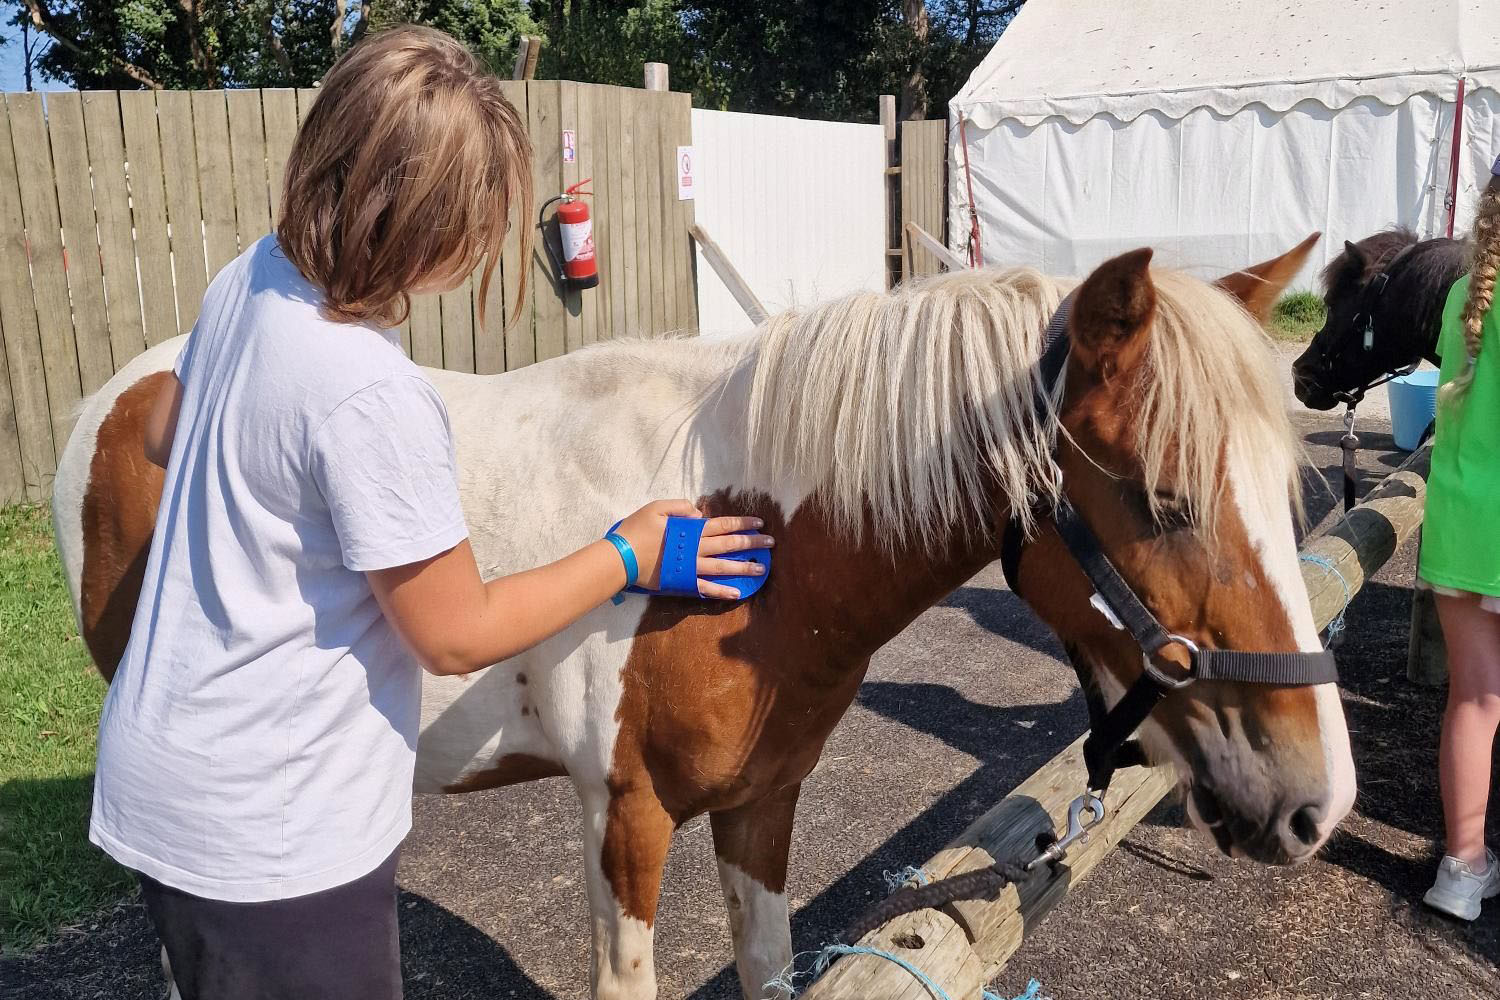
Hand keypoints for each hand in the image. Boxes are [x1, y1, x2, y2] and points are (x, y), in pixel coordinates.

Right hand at [613, 500, 774, 598]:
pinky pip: (707, 589)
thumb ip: (679, 506)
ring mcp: (691, 568)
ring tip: (762, 568)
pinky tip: (738, 593)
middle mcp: (696, 548)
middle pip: (729, 545)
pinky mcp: (683, 583)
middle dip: (752, 543)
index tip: (760, 523)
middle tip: (771, 543)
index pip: (723, 525)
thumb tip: (698, 514)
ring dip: (744, 567)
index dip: (743, 523)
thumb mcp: (656, 507)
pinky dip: (723, 591)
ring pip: (724, 567)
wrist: (621, 557)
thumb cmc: (636, 529)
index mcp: (690, 529)